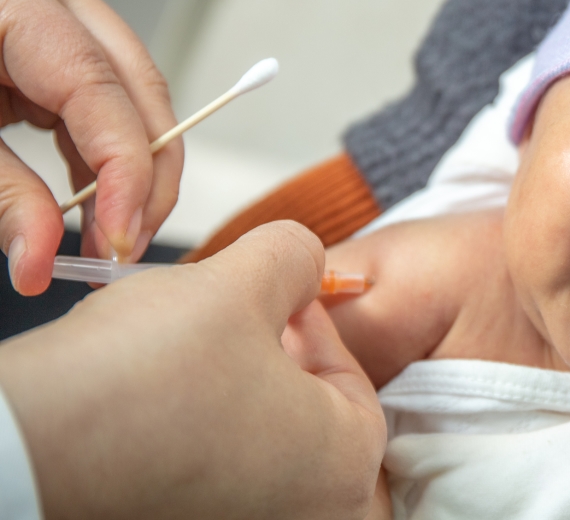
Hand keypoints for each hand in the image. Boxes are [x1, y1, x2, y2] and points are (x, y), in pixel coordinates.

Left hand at [0, 0, 182, 293]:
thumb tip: (39, 259)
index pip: (100, 86)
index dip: (124, 167)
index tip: (121, 237)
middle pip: (138, 92)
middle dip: (145, 177)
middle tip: (127, 245)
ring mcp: (60, 22)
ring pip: (132, 104)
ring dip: (130, 178)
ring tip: (108, 240)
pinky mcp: (54, 54)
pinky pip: (101, 111)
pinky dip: (101, 164)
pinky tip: (95, 210)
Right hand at [0, 221, 386, 519]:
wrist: (27, 444)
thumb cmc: (143, 377)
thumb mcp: (241, 282)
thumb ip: (295, 257)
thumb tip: (303, 258)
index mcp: (344, 466)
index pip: (356, 384)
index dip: (316, 326)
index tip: (282, 300)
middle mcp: (302, 513)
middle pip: (308, 416)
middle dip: (272, 356)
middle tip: (237, 316)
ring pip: (255, 442)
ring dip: (230, 386)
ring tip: (187, 344)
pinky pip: (209, 470)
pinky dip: (192, 428)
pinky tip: (153, 388)